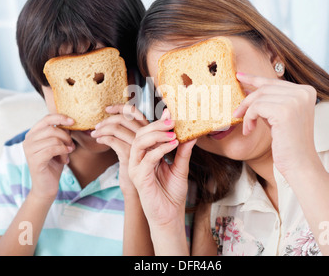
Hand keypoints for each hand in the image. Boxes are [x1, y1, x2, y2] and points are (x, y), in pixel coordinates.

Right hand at [23, 114, 74, 200]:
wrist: (47, 186)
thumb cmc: (53, 164)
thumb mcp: (59, 145)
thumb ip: (61, 134)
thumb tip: (69, 123)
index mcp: (33, 134)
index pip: (46, 119)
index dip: (60, 117)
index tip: (73, 121)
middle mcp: (28, 140)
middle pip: (52, 129)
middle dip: (66, 137)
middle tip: (71, 146)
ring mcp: (29, 150)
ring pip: (53, 139)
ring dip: (65, 147)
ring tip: (67, 154)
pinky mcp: (34, 160)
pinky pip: (52, 149)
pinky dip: (62, 153)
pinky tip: (65, 160)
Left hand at [91, 104, 148, 195]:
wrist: (139, 189)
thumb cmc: (135, 167)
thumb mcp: (133, 147)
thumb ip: (128, 133)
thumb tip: (112, 121)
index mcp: (148, 130)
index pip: (134, 111)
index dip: (120, 107)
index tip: (107, 109)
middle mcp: (146, 135)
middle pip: (124, 118)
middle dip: (107, 120)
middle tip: (97, 126)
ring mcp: (139, 145)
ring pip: (117, 128)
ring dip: (102, 129)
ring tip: (94, 134)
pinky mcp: (130, 155)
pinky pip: (114, 140)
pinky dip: (103, 138)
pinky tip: (99, 141)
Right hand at [128, 109, 196, 228]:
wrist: (169, 216)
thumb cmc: (172, 194)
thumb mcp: (180, 168)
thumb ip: (183, 151)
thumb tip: (192, 135)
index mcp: (146, 155)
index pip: (147, 133)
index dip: (157, 121)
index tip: (170, 112)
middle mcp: (138, 159)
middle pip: (140, 133)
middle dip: (156, 125)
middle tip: (172, 121)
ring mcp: (136, 168)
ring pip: (140, 142)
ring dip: (157, 134)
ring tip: (173, 133)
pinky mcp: (139, 177)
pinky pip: (148, 157)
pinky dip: (160, 149)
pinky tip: (173, 145)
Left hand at [233, 74, 318, 177]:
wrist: (300, 164)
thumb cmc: (288, 143)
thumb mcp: (279, 116)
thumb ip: (269, 100)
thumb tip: (249, 86)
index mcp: (306, 91)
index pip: (274, 81)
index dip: (254, 79)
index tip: (239, 76)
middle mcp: (303, 92)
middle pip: (264, 88)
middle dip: (247, 101)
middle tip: (236, 113)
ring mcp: (295, 100)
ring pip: (258, 97)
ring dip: (247, 113)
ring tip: (247, 127)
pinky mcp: (284, 111)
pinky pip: (256, 108)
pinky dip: (249, 119)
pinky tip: (249, 130)